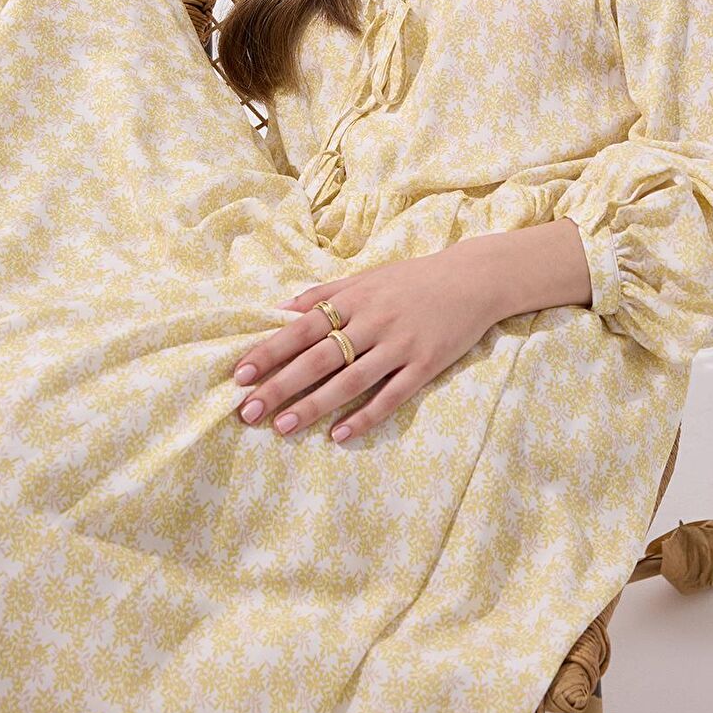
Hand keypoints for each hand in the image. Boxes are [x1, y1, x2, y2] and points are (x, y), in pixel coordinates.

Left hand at [231, 246, 505, 443]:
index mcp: (354, 298)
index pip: (302, 328)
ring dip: (314, 406)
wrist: (472, 278)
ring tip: (283, 427)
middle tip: (249, 412)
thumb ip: (324, 292)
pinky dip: (365, 416)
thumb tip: (280, 308)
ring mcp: (400, 345)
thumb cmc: (412, 279)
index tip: (240, 375)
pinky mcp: (426, 365)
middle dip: (281, 386)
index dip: (270, 351)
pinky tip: (340, 435)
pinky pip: (391, 395)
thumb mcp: (366, 277)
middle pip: (319, 358)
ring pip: (350, 381)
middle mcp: (373, 321)